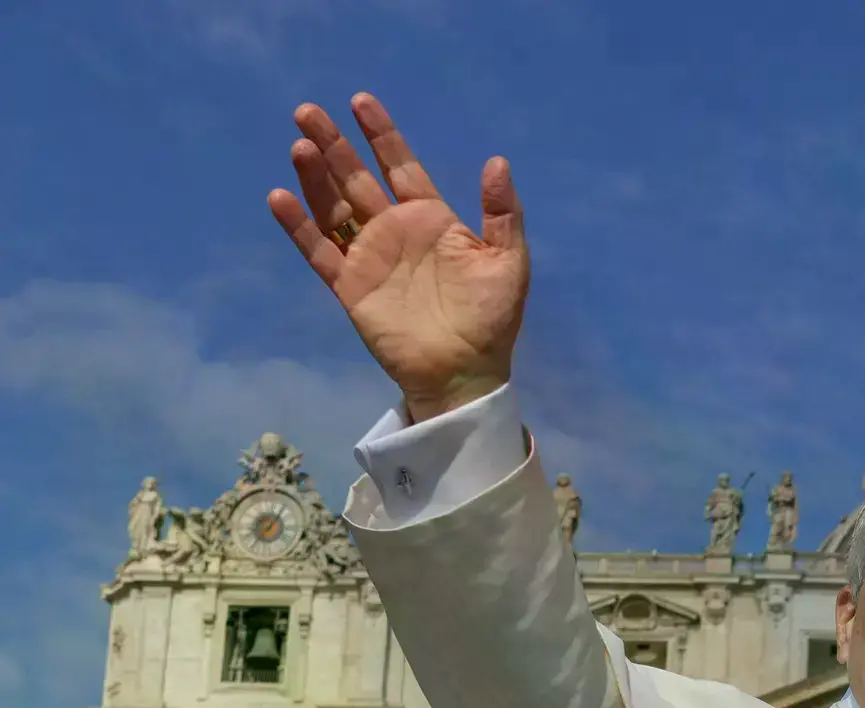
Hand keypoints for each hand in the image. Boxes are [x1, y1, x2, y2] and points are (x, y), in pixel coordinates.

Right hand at [268, 95, 528, 420]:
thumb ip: (502, 213)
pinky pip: (319, 251)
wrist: (465, 372)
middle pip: (356, 178)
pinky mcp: (350, 286)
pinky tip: (280, 197)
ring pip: (333, 207)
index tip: (360, 101)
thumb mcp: (508, 262)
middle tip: (308, 111)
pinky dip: (299, 226)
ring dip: (316, 176)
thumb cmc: (491, 318)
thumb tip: (497, 161)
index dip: (382, 135)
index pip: (401, 167)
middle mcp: (394, 231)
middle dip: (334, 144)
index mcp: (432, 220)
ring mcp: (369, 257)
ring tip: (300, 145)